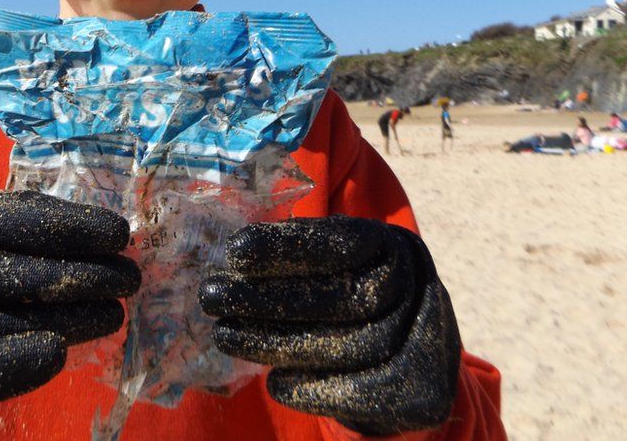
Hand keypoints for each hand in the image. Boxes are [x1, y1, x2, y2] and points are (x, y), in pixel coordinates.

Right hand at [0, 191, 140, 439]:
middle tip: (128, 279)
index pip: (6, 217)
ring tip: (112, 315)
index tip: (117, 234)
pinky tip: (59, 354)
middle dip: (76, 273)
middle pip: (6, 268)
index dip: (66, 223)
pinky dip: (17, 361)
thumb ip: (18, 244)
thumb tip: (101, 239)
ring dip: (65, 318)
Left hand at [199, 215, 459, 434]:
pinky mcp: (419, 393)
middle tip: (212, 297)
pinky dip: (310, 389)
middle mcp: (415, 289)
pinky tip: (272, 381)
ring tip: (226, 336)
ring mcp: (424, 342)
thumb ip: (297, 252)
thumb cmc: (354, 292)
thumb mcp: (338, 261)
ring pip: (344, 346)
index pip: (339, 243)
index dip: (286, 247)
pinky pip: (359, 392)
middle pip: (339, 298)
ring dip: (277, 344)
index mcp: (392, 247)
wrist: (417, 354)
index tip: (235, 251)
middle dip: (268, 298)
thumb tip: (230, 256)